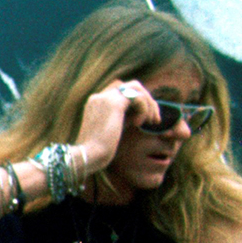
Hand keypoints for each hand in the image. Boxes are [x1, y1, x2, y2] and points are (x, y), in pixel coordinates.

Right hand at [75, 79, 156, 204]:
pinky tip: (139, 124)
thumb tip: (140, 113)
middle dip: (147, 100)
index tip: (144, 121)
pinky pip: (138, 97)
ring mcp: (105, 98)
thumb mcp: (113, 130)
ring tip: (152, 122)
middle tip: (154, 120)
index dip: (137, 103)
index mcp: (96, 103)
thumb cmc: (98, 151)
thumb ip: (124, 118)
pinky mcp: (113, 104)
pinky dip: (144, 110)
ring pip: (136, 88)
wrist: (87, 156)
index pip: (122, 92)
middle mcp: (99, 97)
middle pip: (131, 86)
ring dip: (149, 103)